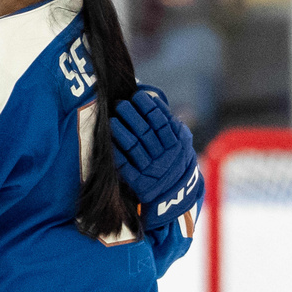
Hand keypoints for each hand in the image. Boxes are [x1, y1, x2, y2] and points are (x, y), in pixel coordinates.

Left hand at [111, 89, 201, 227]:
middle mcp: (164, 157)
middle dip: (132, 115)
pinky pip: (125, 166)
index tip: (137, 95)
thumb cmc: (174, 160)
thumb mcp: (182, 142)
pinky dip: (117, 153)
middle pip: (146, 131)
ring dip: (122, 131)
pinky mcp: (139, 183)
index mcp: (175, 144)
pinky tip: (109, 142)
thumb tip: (154, 99)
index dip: (149, 107)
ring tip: (112, 119)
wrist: (175, 195)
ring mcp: (151, 170)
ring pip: (134, 147)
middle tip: (120, 104)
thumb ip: (172, 123)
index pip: (161, 121)